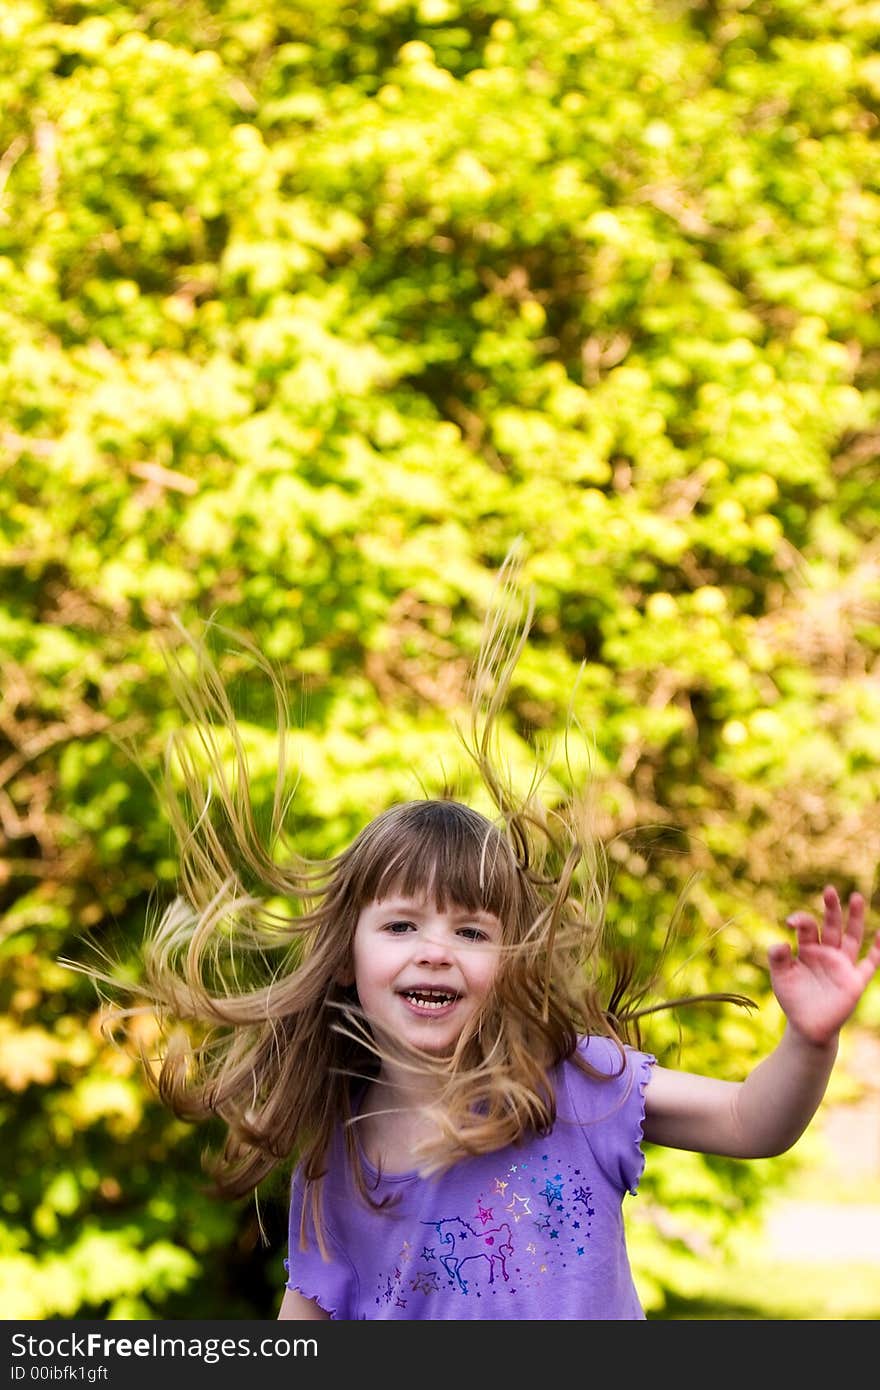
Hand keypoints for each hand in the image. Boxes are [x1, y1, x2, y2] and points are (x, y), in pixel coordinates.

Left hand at [768, 886, 879, 1046]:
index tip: (791, 922)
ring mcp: (842, 965)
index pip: (808, 927)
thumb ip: (778, 959)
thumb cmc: (793, 999)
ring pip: (851, 937)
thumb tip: (781, 942)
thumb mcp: (780, 977)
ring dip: (855, 919)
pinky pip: (869, 963)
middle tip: (829, 890)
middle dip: (831, 908)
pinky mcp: (854, 981)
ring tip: (856, 897)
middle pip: (832, 925)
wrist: (808, 1026)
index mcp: (808, 948)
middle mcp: (827, 952)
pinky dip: (877, 950)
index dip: (801, 920)